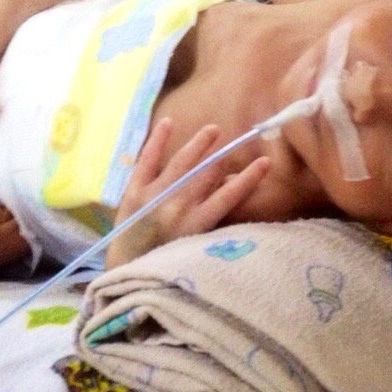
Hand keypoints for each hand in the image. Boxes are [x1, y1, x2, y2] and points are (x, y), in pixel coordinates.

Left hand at [104, 120, 269, 268]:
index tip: (265, 161)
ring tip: (214, 129)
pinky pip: (147, 160)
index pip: (230, 195)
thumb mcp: (194, 242)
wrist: (126, 268)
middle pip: (207, 174)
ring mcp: (155, 195)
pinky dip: (157, 141)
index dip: (249, 177)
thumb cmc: (165, 258)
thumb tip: (229, 189)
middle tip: (238, 140)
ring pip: (182, 162)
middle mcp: (179, 206)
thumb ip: (212, 218)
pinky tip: (168, 122)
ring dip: (200, 143)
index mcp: (197, 223)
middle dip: (223, 156)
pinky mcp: (134, 190)